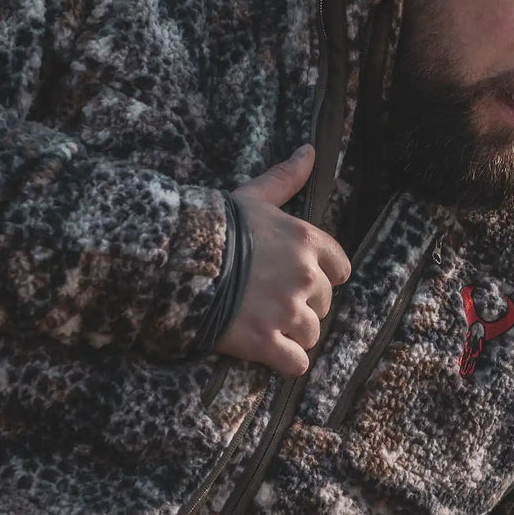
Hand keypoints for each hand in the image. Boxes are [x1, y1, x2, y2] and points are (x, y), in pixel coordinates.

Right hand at [215, 145, 350, 376]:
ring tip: (267, 325)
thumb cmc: (215, 225)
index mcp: (307, 242)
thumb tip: (310, 150)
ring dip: (294, 334)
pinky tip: (270, 354)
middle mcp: (304, 277)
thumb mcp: (253, 196)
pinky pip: (296, 364)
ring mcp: (285, 311)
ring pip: (311, 334)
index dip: (320, 276)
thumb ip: (286, 178)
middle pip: (324, 304)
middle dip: (303, 305)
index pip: (339, 269)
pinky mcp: (265, 342)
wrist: (174, 258)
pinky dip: (286, 362)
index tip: (297, 278)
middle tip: (272, 302)